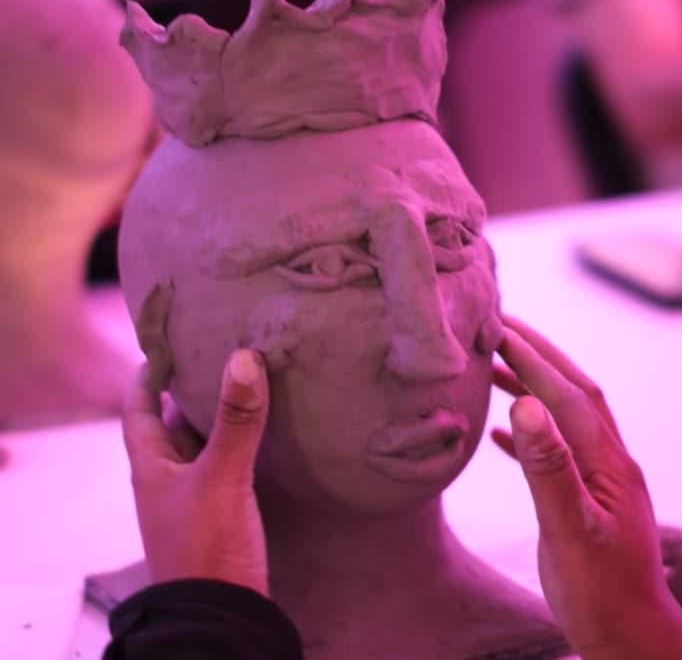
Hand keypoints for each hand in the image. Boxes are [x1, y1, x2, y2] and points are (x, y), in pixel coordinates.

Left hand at [122, 348, 268, 594]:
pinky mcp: (219, 512)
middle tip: (220, 354)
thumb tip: (244, 358)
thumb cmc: (205, 545)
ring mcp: (193, 497)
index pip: (138, 409)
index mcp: (152, 466)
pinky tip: (263, 433)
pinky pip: (226, 465)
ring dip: (218, 417)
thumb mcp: (220, 479)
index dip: (147, 376)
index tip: (167, 344)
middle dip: (191, 390)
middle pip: (173, 422)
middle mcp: (168, 477)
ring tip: (246, 383)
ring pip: (202, 444)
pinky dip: (238, 444)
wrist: (219, 617)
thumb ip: (234, 422)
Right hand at [490, 316, 681, 659]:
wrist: (630, 638)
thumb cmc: (601, 593)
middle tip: (501, 326)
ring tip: (494, 364)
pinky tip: (501, 430)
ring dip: (531, 384)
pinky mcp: (585, 495)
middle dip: (538, 354)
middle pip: (573, 391)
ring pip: (564, 414)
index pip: (568, 395)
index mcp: (606, 463)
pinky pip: (554, 447)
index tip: (499, 329)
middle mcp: (607, 460)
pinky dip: (527, 429)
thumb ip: (547, 468)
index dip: (533, 359)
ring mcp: (598, 477)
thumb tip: (524, 405)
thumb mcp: (571, 531)